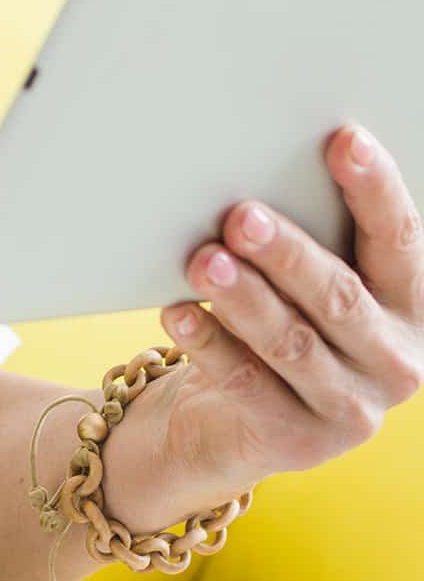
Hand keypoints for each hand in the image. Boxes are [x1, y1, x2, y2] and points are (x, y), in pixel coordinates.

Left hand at [137, 125, 423, 521]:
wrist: (230, 416)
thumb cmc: (273, 314)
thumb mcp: (298, 275)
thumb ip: (302, 228)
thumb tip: (251, 156)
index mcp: (409, 303)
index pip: (399, 237)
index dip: (375, 187)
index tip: (344, 138)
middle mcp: (394, 359)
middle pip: (341, 296)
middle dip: (290, 254)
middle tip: (242, 215)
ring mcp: (351, 408)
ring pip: (293, 343)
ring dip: (245, 298)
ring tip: (204, 260)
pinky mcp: (299, 442)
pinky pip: (248, 383)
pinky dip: (210, 341)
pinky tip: (178, 310)